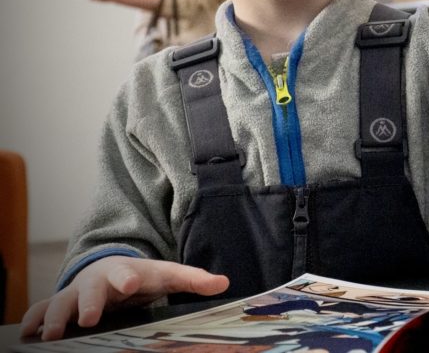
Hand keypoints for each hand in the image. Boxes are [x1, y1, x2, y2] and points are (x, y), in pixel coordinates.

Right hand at [20, 256, 228, 340]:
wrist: (108, 270)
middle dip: (87, 303)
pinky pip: (40, 311)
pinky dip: (32, 321)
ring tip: (48, 336)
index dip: (129, 277)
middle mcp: (97, 282)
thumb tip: (224, 283)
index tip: (131, 283)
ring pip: (60, 303)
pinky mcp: (59, 305)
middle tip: (86, 320)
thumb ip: (193, 280)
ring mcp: (75, 293)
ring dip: (54, 318)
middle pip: (90, 291)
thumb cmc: (141, 277)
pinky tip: (26, 335)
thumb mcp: (165, 276)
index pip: (128, 274)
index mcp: (126, 274)